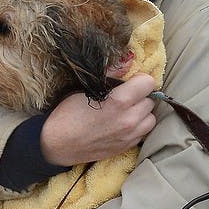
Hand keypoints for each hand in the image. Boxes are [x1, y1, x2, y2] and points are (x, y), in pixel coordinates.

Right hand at [40, 73, 156, 165]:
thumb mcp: (87, 88)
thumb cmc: (68, 113)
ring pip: (150, 118)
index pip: (149, 83)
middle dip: (140, 96)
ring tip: (126, 112)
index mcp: (120, 101)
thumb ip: (112, 74)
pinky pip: (142, 133)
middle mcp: (130, 119)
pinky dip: (137, 127)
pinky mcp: (127, 147)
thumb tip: (128, 62)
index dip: (139, 79)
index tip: (130, 82)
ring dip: (142, 113)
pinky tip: (122, 125)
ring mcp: (130, 136)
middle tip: (125, 97)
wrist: (58, 143)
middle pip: (150, 100)